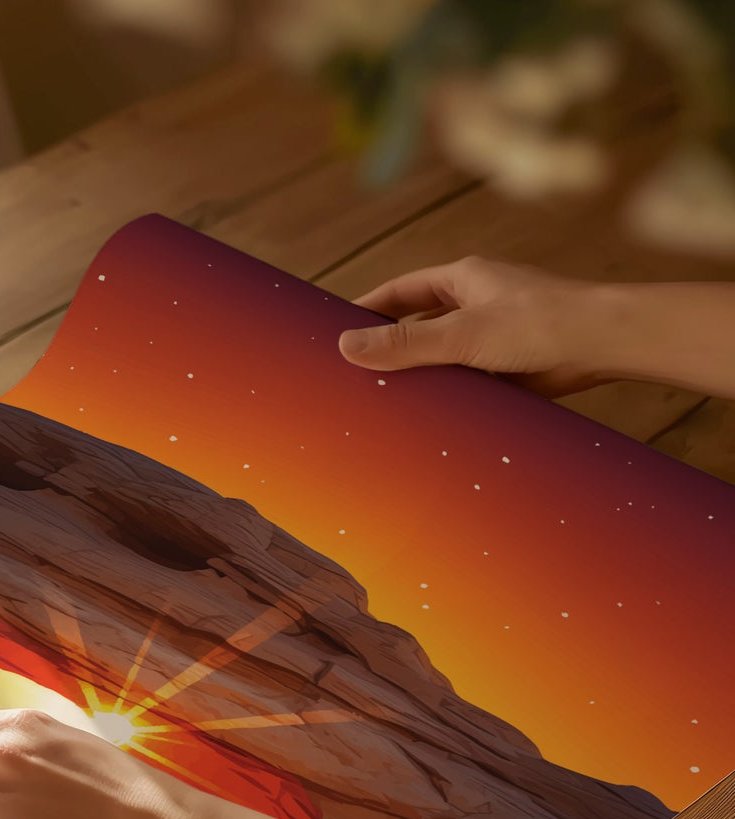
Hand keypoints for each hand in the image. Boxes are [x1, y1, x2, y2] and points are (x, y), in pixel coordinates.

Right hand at [338, 255, 609, 395]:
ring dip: (420, 374)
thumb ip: (405, 342)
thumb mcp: (461, 334)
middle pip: (419, 323)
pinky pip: (466, 379)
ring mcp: (493, 335)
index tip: (338, 330)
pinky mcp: (508, 366)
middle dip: (390, 346)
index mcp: (464, 279)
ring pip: (442, 355)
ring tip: (385, 399)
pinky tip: (429, 414)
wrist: (604, 344)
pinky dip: (448, 394)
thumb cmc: (541, 323)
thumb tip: (346, 346)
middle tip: (355, 371)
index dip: (368, 308)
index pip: (401, 291)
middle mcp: (477, 303)